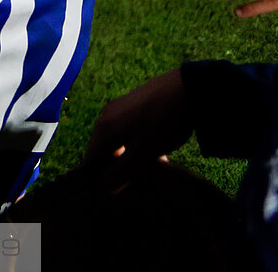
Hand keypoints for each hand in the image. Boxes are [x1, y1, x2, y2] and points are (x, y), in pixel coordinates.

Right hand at [86, 68, 190, 187]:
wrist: (186, 88)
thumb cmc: (162, 125)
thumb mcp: (143, 155)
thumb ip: (121, 173)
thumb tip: (105, 188)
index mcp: (103, 130)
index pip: (91, 160)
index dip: (102, 177)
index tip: (119, 188)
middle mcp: (105, 116)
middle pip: (105, 149)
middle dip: (120, 166)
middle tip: (143, 178)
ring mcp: (118, 107)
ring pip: (119, 139)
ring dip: (132, 154)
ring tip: (156, 163)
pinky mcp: (133, 101)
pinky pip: (128, 128)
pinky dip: (138, 140)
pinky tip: (159, 145)